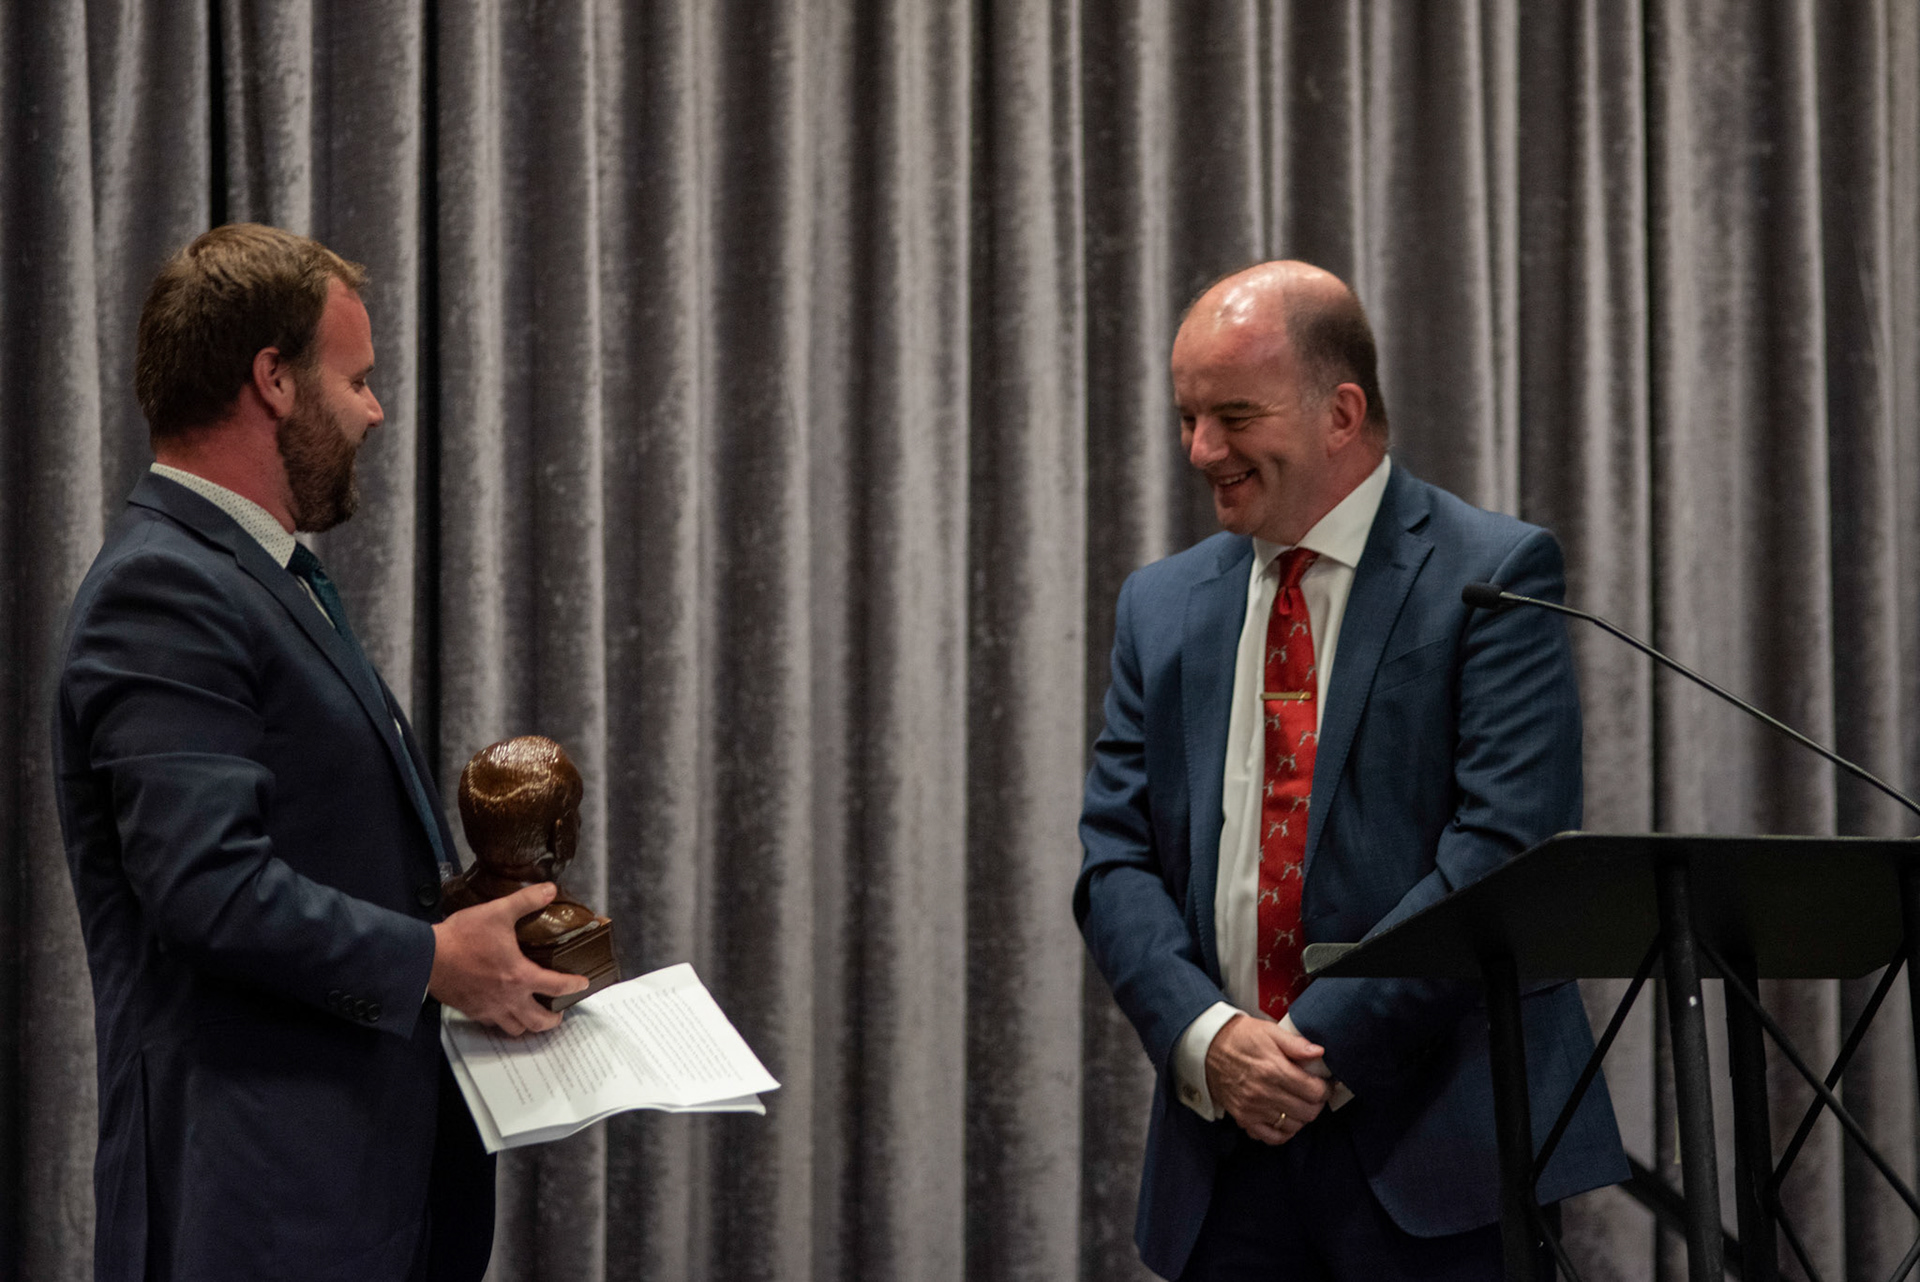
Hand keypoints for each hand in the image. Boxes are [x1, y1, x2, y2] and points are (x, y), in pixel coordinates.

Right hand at [429, 882, 588, 1035]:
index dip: (574, 986)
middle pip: (538, 1021)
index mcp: (519, 976)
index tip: (583, 984)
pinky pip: (494, 1024)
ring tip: (533, 1014)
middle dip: (553, 1019)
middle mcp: (507, 998)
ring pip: (516, 1028)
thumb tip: (549, 890)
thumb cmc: (461, 937)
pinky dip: (504, 1021)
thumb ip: (526, 900)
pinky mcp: (472, 1011)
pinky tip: (504, 1011)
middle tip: (559, 1012)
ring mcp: (489, 1008)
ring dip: (529, 1024)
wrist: (426, 958)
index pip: (556, 987)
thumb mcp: (498, 912)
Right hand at [1204, 1013, 1330, 1144]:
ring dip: (1301, 1117)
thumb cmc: (1240, 1037)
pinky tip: (1284, 1118)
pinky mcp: (1243, 1118)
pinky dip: (1282, 1132)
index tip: (1324, 1083)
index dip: (1325, 1088)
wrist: (1207, 1047)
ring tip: (1299, 1104)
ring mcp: (1252, 1109)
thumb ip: (1296, 1044)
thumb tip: (1320, 1053)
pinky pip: (1271, 1137)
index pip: (1314, 1091)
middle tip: (1314, 1093)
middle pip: (1307, 1112)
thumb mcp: (1269, 1031)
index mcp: (1274, 1070)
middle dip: (1316, 1103)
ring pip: (1293, 1126)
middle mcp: (1264, 1093)